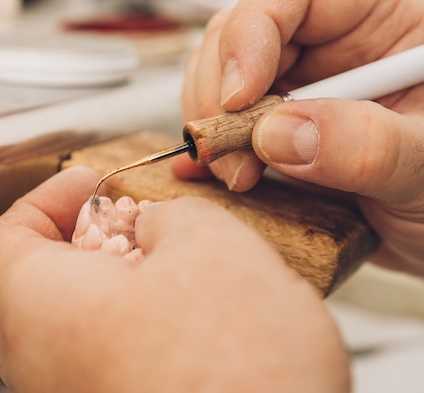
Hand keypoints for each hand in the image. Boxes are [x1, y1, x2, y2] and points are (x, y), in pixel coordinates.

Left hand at [0, 166, 351, 392]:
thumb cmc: (233, 383)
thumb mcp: (212, 247)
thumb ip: (173, 217)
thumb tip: (162, 225)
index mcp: (37, 311)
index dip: (43, 201)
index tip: (86, 185)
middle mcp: (39, 372)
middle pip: (37, 285)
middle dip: (88, 242)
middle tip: (135, 224)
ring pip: (76, 329)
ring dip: (118, 289)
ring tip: (176, 272)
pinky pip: (107, 367)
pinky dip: (138, 334)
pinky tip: (194, 326)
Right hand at [177, 0, 423, 275]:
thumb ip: (366, 144)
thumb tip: (277, 134)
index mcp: (378, 20)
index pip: (293, 1)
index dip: (251, 40)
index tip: (239, 99)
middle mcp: (329, 48)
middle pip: (238, 38)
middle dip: (221, 97)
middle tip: (230, 157)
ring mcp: (296, 89)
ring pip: (220, 81)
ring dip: (215, 129)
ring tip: (239, 175)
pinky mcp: (275, 131)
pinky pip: (224, 126)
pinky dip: (212, 153)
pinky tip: (215, 177)